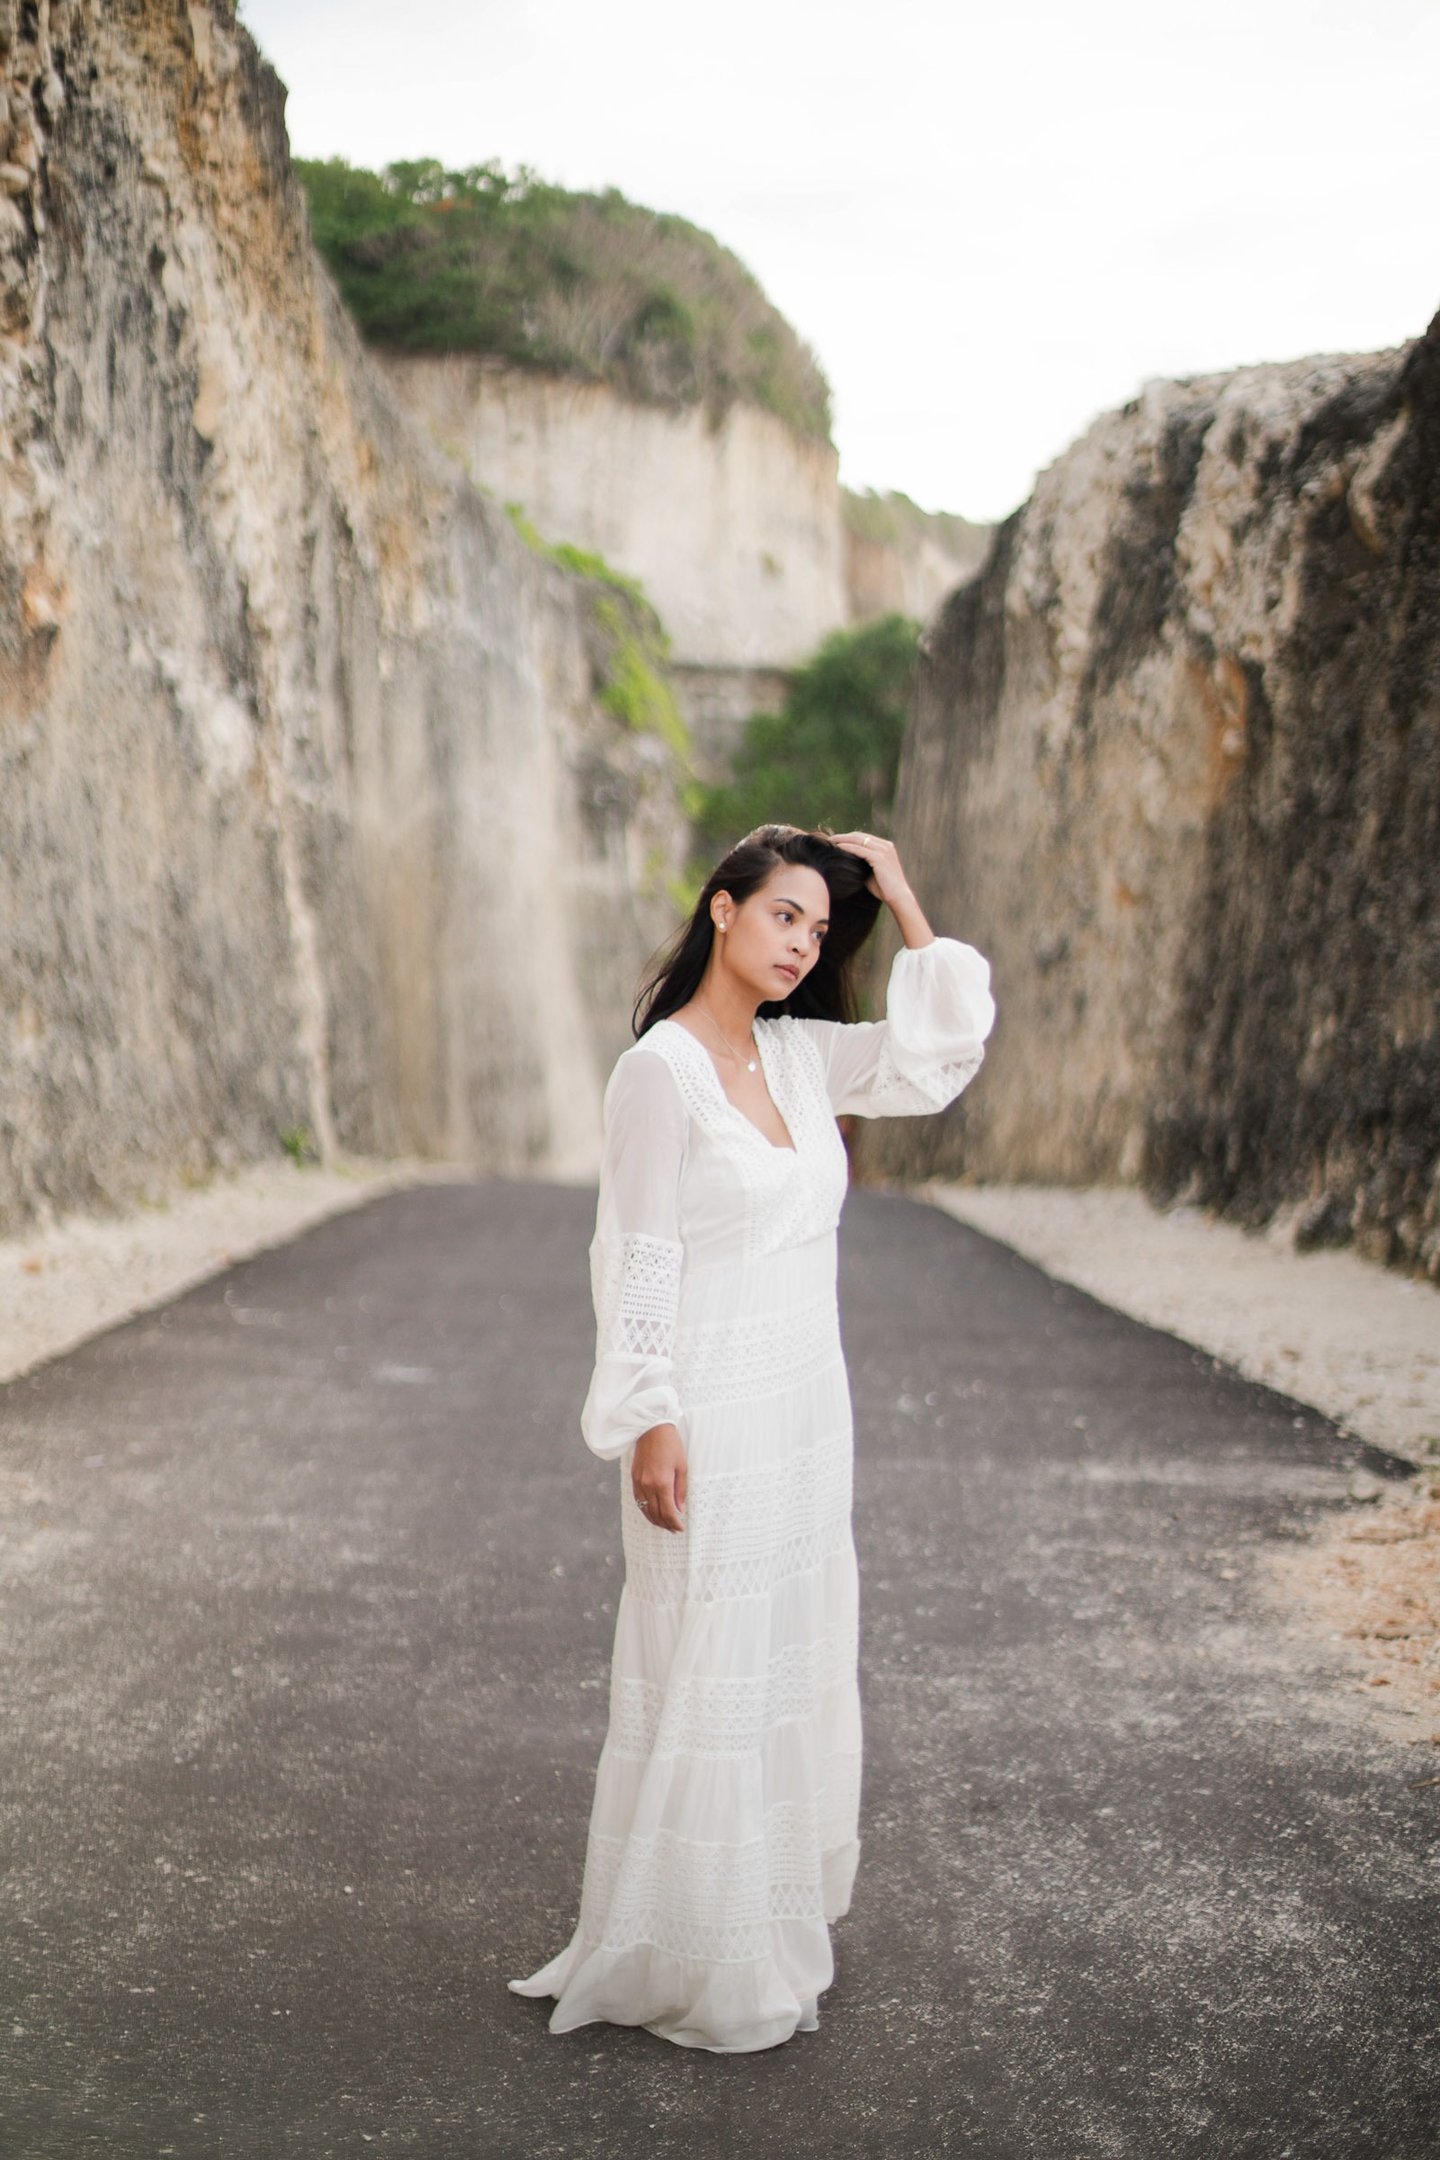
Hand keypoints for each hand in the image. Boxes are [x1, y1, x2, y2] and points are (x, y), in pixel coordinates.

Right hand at [631, 1422, 686, 1532]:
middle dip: (666, 1524)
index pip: (668, 1511)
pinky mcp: (634, 1479)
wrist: (651, 1428)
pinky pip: (638, 1501)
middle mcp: (648, 1485)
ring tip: (664, 1525)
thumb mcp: (681, 1466)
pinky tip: (652, 1513)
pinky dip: (645, 1510)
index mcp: (662, 1483)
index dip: (675, 1523)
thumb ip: (680, 1490)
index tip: (681, 1528)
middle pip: (655, 1514)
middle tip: (674, 1529)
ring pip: (645, 1509)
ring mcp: (639, 1483)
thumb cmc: (670, 1444)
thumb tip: (680, 1508)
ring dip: (655, 1520)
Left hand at [832, 832, 932, 946]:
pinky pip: (859, 849)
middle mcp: (885, 845)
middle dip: (843, 836)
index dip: (848, 837)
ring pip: (858, 840)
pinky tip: (837, 848)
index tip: (835, 841)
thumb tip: (846, 861)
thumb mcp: (872, 871)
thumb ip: (863, 863)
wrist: (898, 897)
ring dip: (842, 839)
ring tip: (830, 843)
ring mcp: (883, 850)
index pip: (863, 837)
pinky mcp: (879, 858)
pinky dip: (847, 847)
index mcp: (885, 846)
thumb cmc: (885, 888)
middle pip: (859, 836)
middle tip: (829, 839)